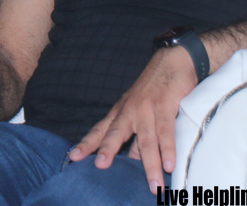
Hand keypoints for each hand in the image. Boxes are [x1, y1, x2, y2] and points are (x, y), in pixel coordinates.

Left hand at [68, 47, 198, 192]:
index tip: (73, 157)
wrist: (172, 60)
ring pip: (147, 141)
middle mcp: (129, 110)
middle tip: (100, 166)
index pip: (100, 130)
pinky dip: (168, 149)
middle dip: (108, 150)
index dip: (87, 144)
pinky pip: (166, 131)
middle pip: (116, 133)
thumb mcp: (140, 112)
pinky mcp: (165, 105)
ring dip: (150, 165)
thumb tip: (132, 161)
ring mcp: (146, 108)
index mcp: (120, 112)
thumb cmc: (155, 89)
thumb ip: (136, 136)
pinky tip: (169, 165)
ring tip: (153, 186)